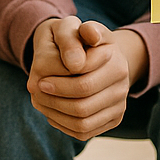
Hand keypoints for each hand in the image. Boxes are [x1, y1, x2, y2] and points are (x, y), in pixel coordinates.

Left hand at [26, 17, 137, 140]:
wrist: (99, 54)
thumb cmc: (79, 40)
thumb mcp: (74, 28)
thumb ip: (72, 35)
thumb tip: (74, 62)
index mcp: (115, 62)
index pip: (83, 81)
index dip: (58, 83)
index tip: (39, 79)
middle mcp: (122, 86)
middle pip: (82, 104)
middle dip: (54, 100)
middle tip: (37, 92)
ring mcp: (119, 106)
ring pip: (82, 122)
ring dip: (56, 114)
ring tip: (39, 102)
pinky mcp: (113, 120)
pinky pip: (84, 132)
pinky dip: (63, 125)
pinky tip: (51, 111)